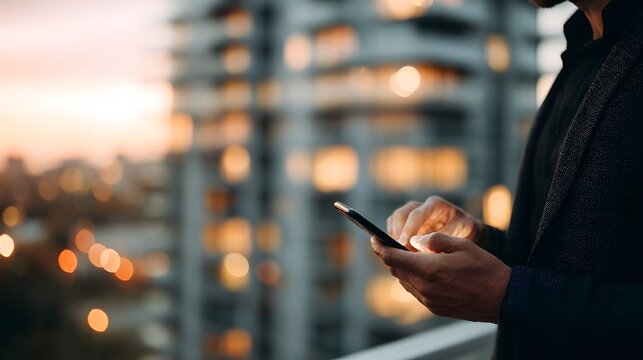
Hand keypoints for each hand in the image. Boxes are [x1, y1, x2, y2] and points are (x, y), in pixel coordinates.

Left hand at [371, 232, 510, 323]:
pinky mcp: (435, 308)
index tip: (373, 239)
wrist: (504, 299)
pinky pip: (416, 291)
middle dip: (391, 256)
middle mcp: (425, 288)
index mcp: (429, 269)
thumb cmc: (485, 268)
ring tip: (409, 255)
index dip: (380, 247)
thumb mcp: (461, 245)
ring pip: (404, 282)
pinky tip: (423, 270)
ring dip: (402, 269)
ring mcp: (429, 300)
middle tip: (390, 244)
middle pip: (396, 270)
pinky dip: (413, 279)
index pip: (393, 258)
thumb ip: (433, 241)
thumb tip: (413, 241)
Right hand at [387, 196, 484, 249]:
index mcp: (436, 205)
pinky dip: (393, 240)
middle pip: (401, 215)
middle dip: (398, 234)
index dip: (408, 229)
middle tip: (398, 252)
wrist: (468, 232)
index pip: (417, 214)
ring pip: (394, 221)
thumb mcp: (460, 235)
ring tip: (398, 254)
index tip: (403, 245)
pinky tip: (399, 254)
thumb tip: (419, 248)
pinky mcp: (407, 223)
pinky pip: (393, 229)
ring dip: (393, 237)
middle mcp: (421, 206)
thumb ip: (440, 240)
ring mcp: (412, 214)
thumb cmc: (465, 233)